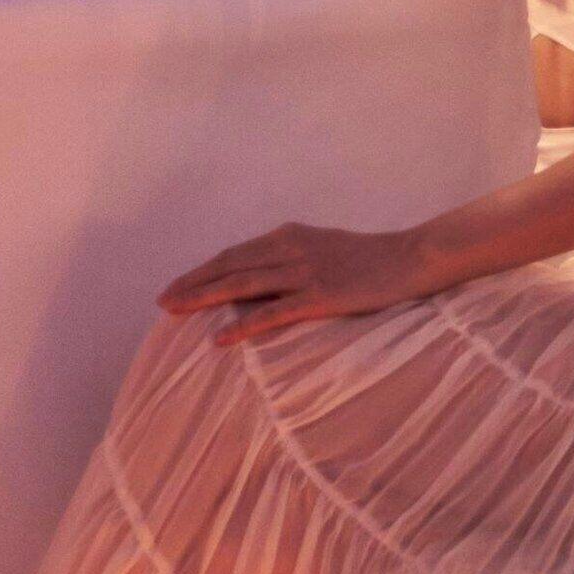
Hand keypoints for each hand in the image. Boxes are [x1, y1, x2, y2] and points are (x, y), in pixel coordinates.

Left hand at [157, 221, 431, 343]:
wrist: (410, 258)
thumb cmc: (369, 258)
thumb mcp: (322, 248)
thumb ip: (291, 258)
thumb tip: (261, 276)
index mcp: (288, 235)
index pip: (233, 253)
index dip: (202, 270)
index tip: (177, 285)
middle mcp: (289, 248)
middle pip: (229, 265)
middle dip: (193, 283)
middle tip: (162, 301)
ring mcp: (304, 271)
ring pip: (242, 284)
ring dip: (204, 298)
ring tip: (176, 312)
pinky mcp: (321, 296)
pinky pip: (274, 312)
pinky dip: (243, 324)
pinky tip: (221, 337)